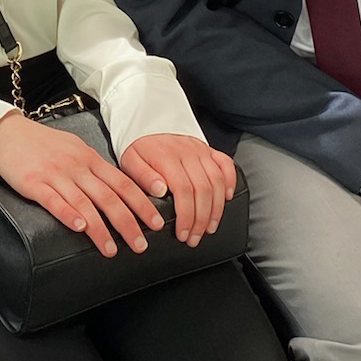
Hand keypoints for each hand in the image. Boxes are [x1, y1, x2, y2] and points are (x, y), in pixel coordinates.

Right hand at [0, 111, 164, 257]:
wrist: (7, 132)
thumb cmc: (41, 142)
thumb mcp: (75, 148)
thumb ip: (94, 168)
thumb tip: (116, 188)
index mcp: (89, 159)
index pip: (122, 183)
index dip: (141, 204)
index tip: (156, 222)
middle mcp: (77, 167)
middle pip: (108, 197)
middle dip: (128, 223)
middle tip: (141, 244)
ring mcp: (56, 175)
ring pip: (84, 204)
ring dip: (100, 229)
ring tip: (111, 249)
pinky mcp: (34, 183)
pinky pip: (54, 201)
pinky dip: (68, 215)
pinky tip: (79, 228)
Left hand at [119, 134, 235, 246]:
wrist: (147, 123)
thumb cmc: (139, 147)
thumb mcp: (130, 161)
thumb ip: (143, 176)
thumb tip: (160, 191)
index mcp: (167, 157)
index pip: (183, 191)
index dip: (186, 216)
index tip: (183, 233)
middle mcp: (188, 153)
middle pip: (203, 190)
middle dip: (201, 219)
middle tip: (195, 237)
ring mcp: (201, 150)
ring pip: (218, 181)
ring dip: (216, 208)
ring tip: (209, 227)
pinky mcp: (208, 149)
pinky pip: (226, 164)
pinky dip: (230, 181)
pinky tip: (227, 198)